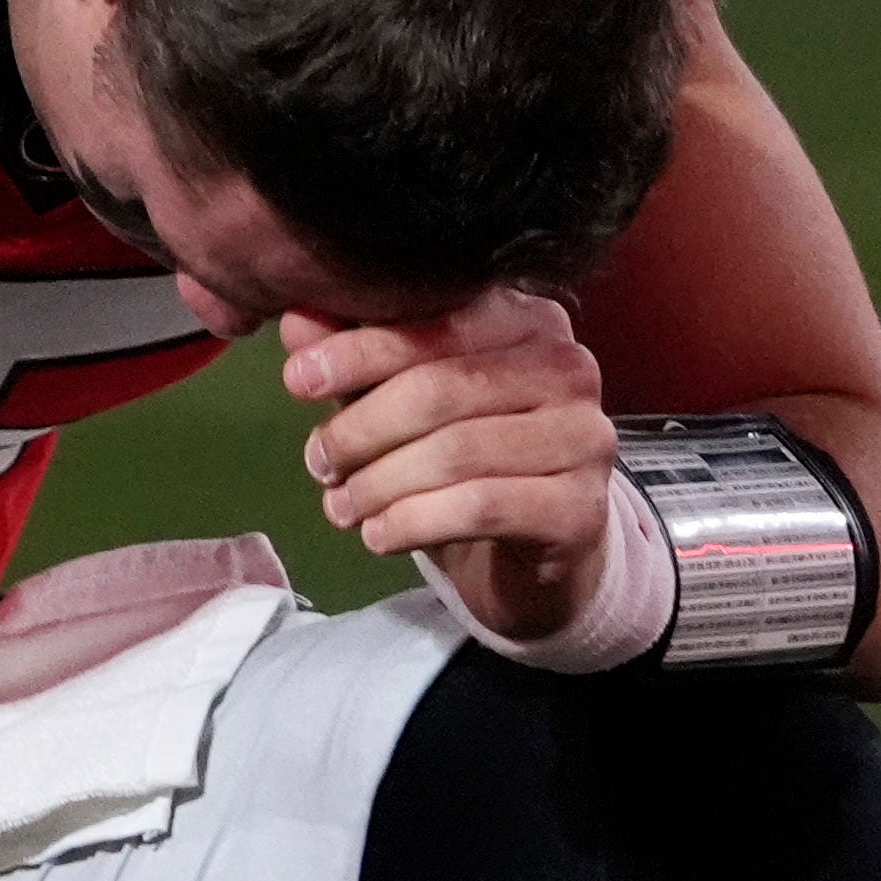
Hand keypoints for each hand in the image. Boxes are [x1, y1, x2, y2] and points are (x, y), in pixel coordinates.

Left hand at [284, 289, 620, 643]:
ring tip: (340, 506)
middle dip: (363, 428)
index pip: (437, 323)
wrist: (535, 559)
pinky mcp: (580, 509)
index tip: (298, 380)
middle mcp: (569, 369)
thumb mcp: (407, 407)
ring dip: (380, 483)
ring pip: (456, 452)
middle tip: (318, 462)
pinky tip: (378, 535)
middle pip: (441, 388)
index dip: (361, 350)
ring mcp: (584, 439)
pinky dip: (413, 522)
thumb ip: (361, 361)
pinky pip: (479, 507)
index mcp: (529, 322)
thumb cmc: (470, 467)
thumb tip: (297, 321)